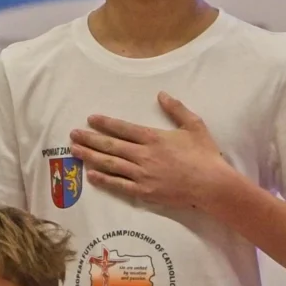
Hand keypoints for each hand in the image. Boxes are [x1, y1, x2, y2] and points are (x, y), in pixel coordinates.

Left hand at [71, 94, 238, 213]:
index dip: (105, 123)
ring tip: (75, 151)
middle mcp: (143, 155)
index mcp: (153, 138)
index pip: (123, 128)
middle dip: (89, 139)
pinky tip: (90, 175)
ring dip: (90, 157)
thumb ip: (176, 109)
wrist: (211, 184)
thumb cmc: (204, 155)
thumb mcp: (194, 125)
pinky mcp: (143, 192)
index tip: (90, 119)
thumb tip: (161, 94)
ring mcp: (141, 175)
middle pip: (110, 146)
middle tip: (73, 134)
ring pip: (110, 164)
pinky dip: (103, 180)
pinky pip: (118, 185)